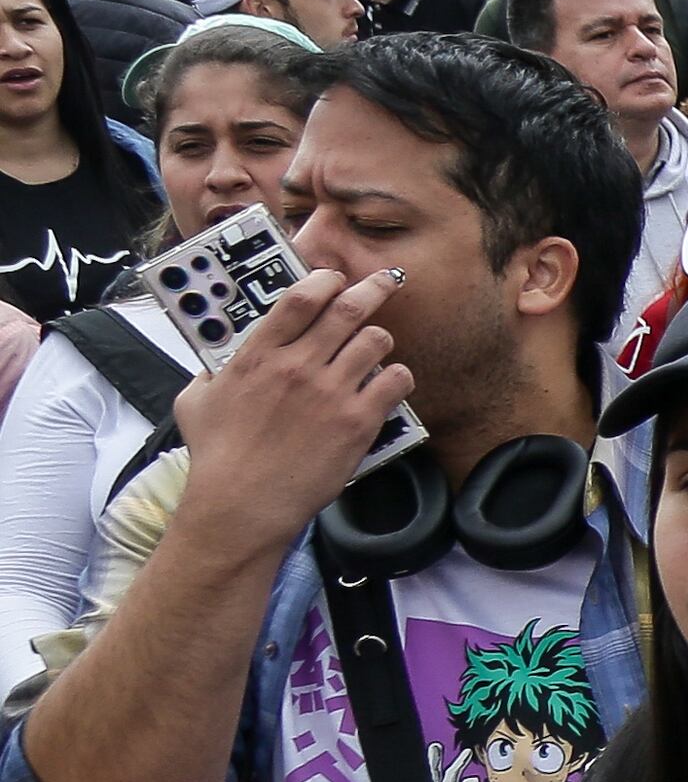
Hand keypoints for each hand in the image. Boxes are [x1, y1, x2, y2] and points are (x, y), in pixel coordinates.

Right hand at [170, 263, 413, 573]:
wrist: (241, 504)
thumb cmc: (216, 457)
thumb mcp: (195, 402)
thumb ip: (209, 375)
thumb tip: (216, 364)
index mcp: (258, 355)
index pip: (300, 298)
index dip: (324, 279)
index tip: (335, 277)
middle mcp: (298, 365)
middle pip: (348, 308)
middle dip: (373, 288)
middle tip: (386, 281)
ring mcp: (331, 391)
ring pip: (377, 340)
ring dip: (380, 338)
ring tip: (376, 346)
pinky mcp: (358, 421)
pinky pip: (396, 380)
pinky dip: (398, 377)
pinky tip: (389, 383)